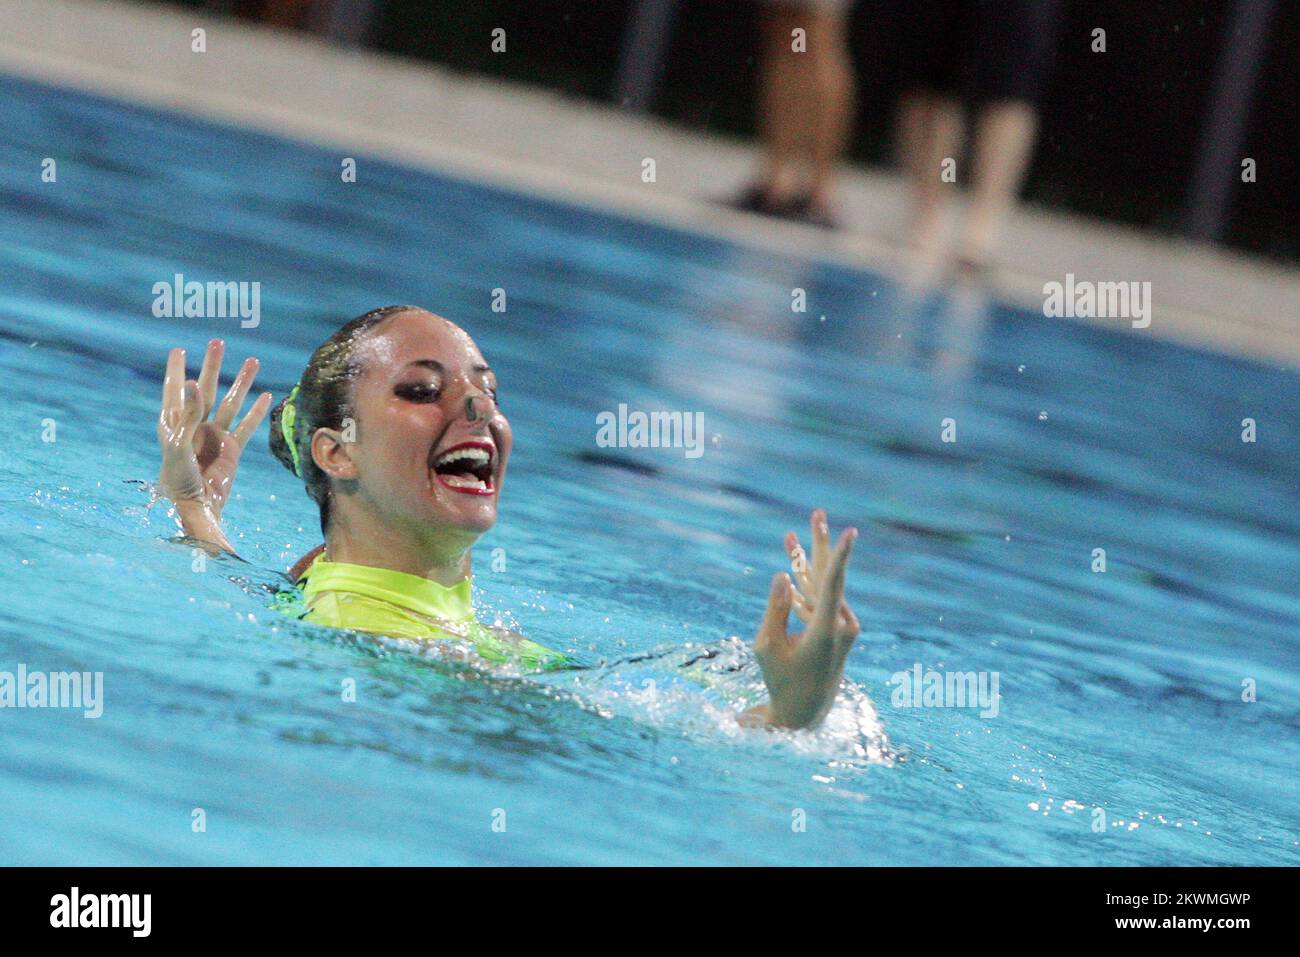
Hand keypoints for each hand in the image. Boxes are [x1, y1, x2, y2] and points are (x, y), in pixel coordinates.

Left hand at [157, 340, 270, 547]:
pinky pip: (247, 425)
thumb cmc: (178, 479)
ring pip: (231, 402)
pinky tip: (266, 396)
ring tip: (253, 361)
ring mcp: (215, 436)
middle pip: (206, 388)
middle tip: (218, 343)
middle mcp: (195, 425)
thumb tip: (195, 382)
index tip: (178, 350)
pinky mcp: (232, 448)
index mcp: (174, 423)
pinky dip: (256, 411)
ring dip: (241, 382)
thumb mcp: (179, 444)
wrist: (198, 506)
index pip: (175, 389)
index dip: (176, 370)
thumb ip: (188, 413)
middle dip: (212, 366)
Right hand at [750, 509, 859, 728]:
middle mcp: (841, 626)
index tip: (851, 532)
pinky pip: (821, 601)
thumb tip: (783, 574)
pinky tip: (793, 566)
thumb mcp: (768, 645)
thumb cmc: (781, 679)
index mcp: (825, 632)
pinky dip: (804, 587)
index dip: (840, 556)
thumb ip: (775, 609)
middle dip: (818, 544)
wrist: (805, 711)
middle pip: (828, 576)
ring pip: (822, 587)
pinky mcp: (840, 629)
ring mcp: (843, 627)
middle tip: (817, 512)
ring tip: (789, 536)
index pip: (832, 586)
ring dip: (804, 563)